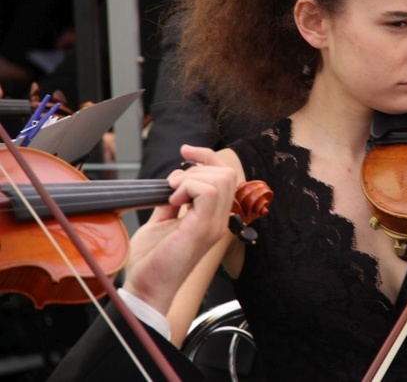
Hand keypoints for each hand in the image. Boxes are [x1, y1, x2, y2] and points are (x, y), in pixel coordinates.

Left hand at [122, 145, 237, 313]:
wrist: (145, 289)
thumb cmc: (151, 262)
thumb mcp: (160, 223)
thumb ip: (170, 205)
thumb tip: (169, 186)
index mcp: (212, 218)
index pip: (226, 175)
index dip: (207, 156)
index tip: (185, 151)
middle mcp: (219, 220)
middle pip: (228, 172)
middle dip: (197, 167)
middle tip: (173, 185)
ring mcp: (214, 225)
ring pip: (221, 178)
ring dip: (191, 178)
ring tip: (172, 196)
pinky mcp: (202, 229)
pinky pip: (208, 192)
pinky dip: (187, 187)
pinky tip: (172, 203)